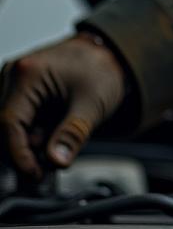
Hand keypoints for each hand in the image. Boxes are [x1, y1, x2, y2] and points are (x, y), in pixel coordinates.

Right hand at [0, 32, 126, 178]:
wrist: (107, 55)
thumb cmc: (101, 69)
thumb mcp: (93, 102)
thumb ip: (73, 133)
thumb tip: (56, 161)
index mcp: (28, 74)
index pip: (8, 123)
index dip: (19, 154)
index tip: (35, 174)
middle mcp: (13, 75)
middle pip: (6, 127)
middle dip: (26, 152)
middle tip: (50, 167)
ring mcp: (14, 83)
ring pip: (11, 128)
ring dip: (30, 145)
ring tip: (58, 150)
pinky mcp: (19, 92)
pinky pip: (18, 122)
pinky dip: (33, 136)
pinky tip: (52, 140)